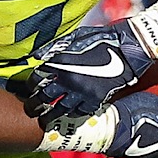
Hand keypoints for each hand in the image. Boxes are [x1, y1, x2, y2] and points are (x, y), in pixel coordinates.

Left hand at [17, 22, 151, 121]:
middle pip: (44, 97)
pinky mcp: (95, 100)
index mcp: (61, 62)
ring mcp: (82, 92)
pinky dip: (70, 115)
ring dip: (49, 115)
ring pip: (59, 109)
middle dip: (35, 104)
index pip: (37, 78)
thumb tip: (38, 57)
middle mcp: (69, 79)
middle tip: (31, 108)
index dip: (31, 84)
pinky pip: (78, 113)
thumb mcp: (76, 37)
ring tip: (43, 119)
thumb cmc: (101, 39)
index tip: (31, 88)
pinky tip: (66, 115)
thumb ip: (55, 47)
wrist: (127, 49)